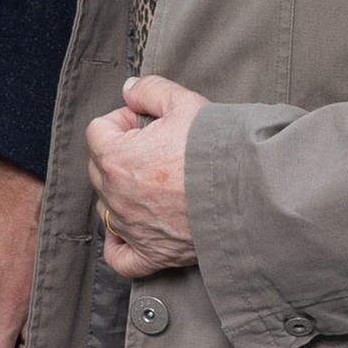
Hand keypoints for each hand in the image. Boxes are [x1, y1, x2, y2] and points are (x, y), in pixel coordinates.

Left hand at [87, 74, 209, 277]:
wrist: (250, 192)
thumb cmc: (217, 149)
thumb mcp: (184, 103)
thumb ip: (149, 90)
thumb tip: (129, 90)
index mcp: (116, 157)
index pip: (98, 131)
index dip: (122, 121)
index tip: (145, 123)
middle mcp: (116, 195)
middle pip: (99, 167)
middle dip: (120, 153)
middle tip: (155, 149)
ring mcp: (132, 227)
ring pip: (108, 207)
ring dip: (122, 193)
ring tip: (154, 183)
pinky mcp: (152, 253)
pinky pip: (120, 258)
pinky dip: (119, 246)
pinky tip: (127, 232)